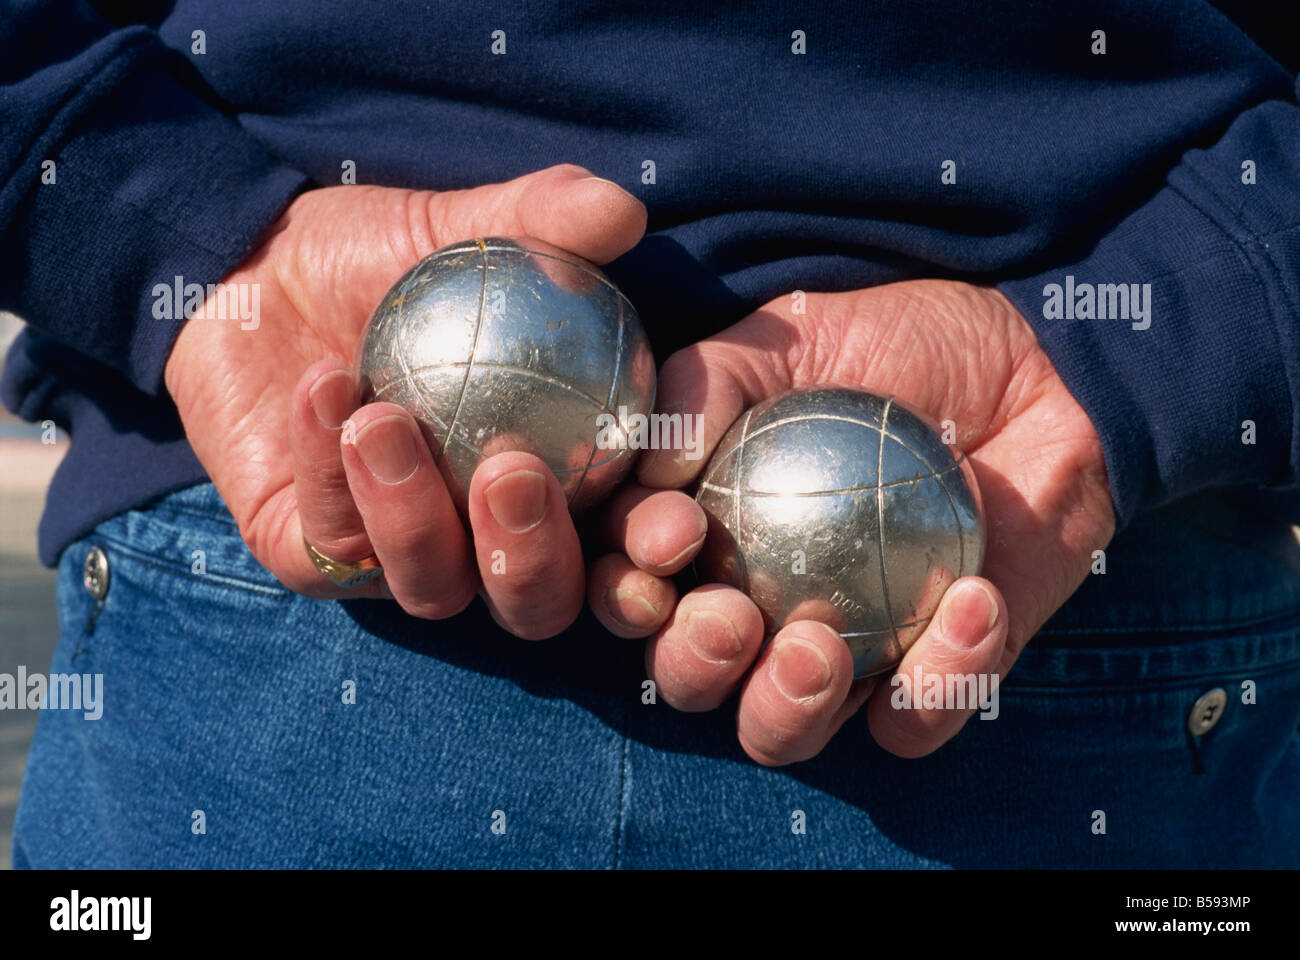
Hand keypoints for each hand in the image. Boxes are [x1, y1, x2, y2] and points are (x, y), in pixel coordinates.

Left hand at [164, 165, 645, 636]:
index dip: (651, 544)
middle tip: (512, 473)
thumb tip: (625, 210)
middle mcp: (485, 540)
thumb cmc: (378, 257)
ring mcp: (399, 558)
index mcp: (553, 484)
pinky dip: (328, 469)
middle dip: (534, 561)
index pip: (622, 541)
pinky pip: (331, 543)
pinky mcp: (312, 558)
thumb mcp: (460, 225)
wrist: (249, 267)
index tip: (665, 517)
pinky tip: (323, 389)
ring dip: (413, 516)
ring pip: (433, 588)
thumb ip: (542, 218)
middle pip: (537, 605)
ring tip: (384, 419)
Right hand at [587, 280, 1115, 761]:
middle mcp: (761, 614)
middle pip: (694, 681)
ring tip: (817, 650)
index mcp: (708, 545)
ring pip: (785, 733)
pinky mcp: (937, 678)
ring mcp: (848, 655)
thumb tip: (650, 472)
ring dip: (784, 710)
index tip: (674, 537)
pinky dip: (938, 681)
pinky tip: (970, 600)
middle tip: (730, 616)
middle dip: (692, 665)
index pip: (637, 590)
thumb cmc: (895, 346)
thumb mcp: (788, 335)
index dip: (629, 585)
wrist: (1031, 361)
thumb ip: (705, 386)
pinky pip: (917, 720)